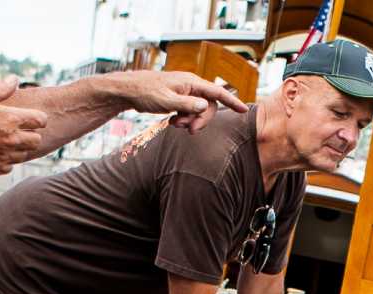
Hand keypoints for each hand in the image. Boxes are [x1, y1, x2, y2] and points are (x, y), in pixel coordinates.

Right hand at [0, 76, 48, 175]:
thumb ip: (1, 88)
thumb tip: (15, 79)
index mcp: (11, 119)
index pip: (41, 120)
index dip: (37, 117)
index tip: (30, 117)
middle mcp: (12, 140)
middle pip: (37, 140)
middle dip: (31, 133)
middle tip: (17, 129)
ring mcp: (4, 156)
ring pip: (24, 154)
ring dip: (18, 148)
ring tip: (4, 139)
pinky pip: (9, 166)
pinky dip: (5, 160)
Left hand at [121, 71, 246, 133]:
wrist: (129, 90)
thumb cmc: (145, 92)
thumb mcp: (166, 101)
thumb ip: (187, 104)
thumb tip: (206, 106)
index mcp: (191, 82)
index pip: (217, 92)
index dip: (232, 101)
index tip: (244, 110)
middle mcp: (191, 85)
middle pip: (209, 106)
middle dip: (201, 120)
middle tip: (188, 130)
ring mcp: (185, 92)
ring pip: (199, 110)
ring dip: (190, 121)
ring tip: (174, 124)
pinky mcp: (179, 98)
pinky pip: (190, 111)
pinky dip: (184, 119)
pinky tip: (172, 122)